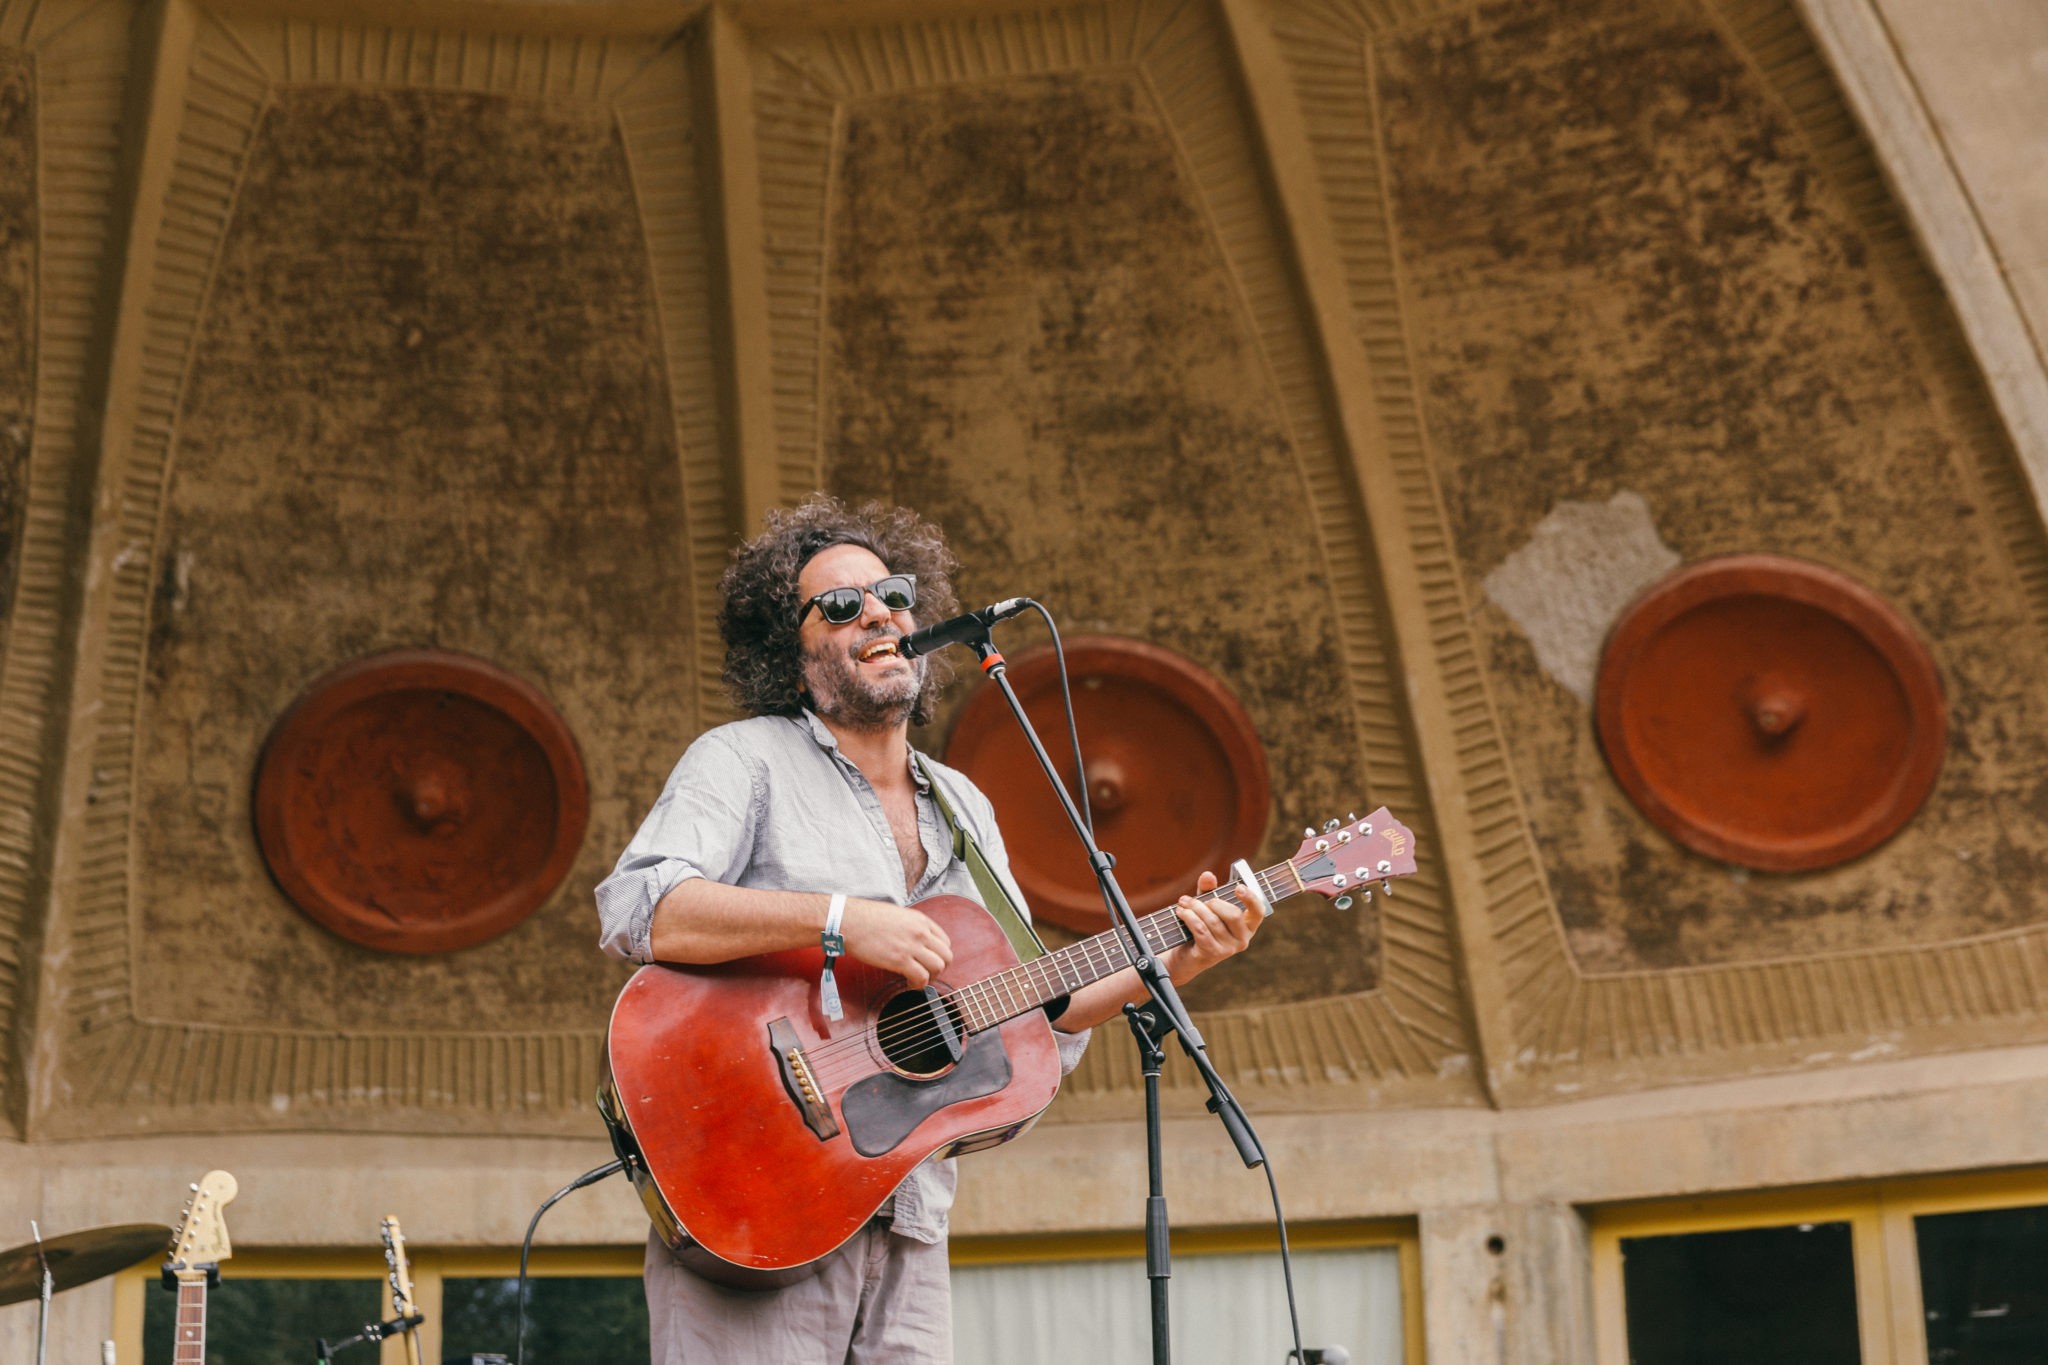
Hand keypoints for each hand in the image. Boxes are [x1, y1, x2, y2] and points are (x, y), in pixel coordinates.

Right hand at [838, 898, 952, 988]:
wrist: (850, 921)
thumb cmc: (866, 917)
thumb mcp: (897, 915)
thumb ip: (911, 927)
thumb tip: (913, 941)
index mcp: (921, 920)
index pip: (945, 941)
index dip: (940, 955)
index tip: (931, 962)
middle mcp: (921, 932)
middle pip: (946, 956)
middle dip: (940, 969)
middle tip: (928, 974)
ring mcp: (912, 946)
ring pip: (938, 967)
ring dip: (931, 978)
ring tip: (918, 981)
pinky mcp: (900, 960)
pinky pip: (921, 977)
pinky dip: (919, 985)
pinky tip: (909, 985)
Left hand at [1164, 870, 1262, 984]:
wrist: (1185, 956)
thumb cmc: (1201, 926)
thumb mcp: (1206, 905)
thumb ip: (1209, 890)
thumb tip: (1208, 875)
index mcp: (1247, 926)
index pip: (1258, 912)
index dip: (1251, 899)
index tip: (1238, 887)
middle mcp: (1242, 939)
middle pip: (1233, 915)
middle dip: (1212, 902)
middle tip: (1195, 899)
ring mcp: (1228, 949)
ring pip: (1214, 921)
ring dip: (1195, 908)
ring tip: (1183, 903)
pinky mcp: (1212, 954)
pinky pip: (1201, 931)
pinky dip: (1189, 918)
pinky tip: (1181, 912)